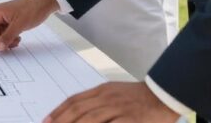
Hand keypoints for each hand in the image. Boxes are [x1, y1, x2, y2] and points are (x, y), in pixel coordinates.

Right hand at [0, 0, 58, 53]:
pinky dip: (10, 38)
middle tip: (10, 46)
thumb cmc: (32, 9)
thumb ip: (7, 37)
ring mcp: (4, 18)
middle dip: (0, 42)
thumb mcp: (19, 25)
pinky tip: (18, 38)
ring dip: (6, 41)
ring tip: (17, 41)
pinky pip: (5, 33)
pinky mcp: (10, 21)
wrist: (43, 3)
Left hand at [44, 82, 178, 122]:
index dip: (58, 111)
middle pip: (78, 110)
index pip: (74, 100)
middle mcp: (107, 98)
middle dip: (61, 121)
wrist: (164, 94)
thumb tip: (79, 113)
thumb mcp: (114, 93)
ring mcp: (118, 109)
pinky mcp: (130, 120)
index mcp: (102, 91)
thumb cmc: (138, 97)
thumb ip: (97, 102)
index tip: (46, 120)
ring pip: (90, 118)